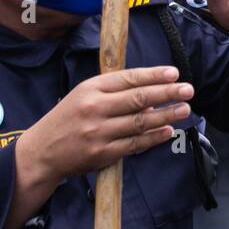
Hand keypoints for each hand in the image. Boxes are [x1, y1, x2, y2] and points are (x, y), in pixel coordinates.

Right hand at [16, 66, 192, 185]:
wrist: (40, 153)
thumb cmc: (67, 120)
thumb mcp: (83, 96)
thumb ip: (113, 93)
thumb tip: (150, 96)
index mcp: (90, 89)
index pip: (128, 78)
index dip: (153, 75)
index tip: (174, 73)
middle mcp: (94, 108)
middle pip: (138, 98)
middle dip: (167, 93)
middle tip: (188, 89)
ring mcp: (99, 133)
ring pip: (139, 122)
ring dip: (166, 115)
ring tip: (184, 109)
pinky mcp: (102, 154)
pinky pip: (134, 144)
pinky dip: (153, 137)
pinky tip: (168, 131)